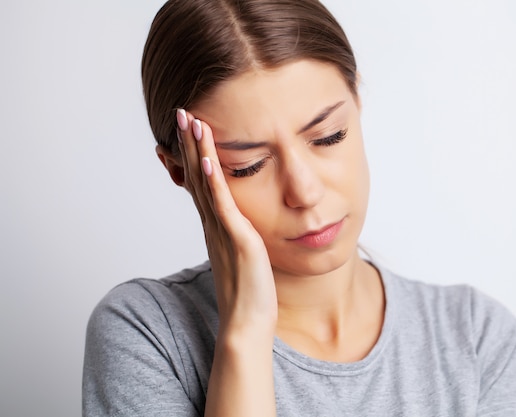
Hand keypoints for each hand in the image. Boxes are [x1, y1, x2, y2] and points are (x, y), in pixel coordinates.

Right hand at [176, 109, 276, 333]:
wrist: (247, 323)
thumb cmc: (249, 292)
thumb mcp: (244, 254)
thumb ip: (239, 234)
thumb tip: (243, 223)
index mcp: (217, 226)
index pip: (202, 182)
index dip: (195, 153)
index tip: (191, 127)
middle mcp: (214, 225)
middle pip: (197, 176)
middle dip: (190, 143)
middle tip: (181, 112)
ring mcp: (222, 231)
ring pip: (206, 185)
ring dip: (198, 152)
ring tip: (191, 122)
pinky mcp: (237, 241)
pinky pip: (222, 207)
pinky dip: (213, 183)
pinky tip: (207, 161)